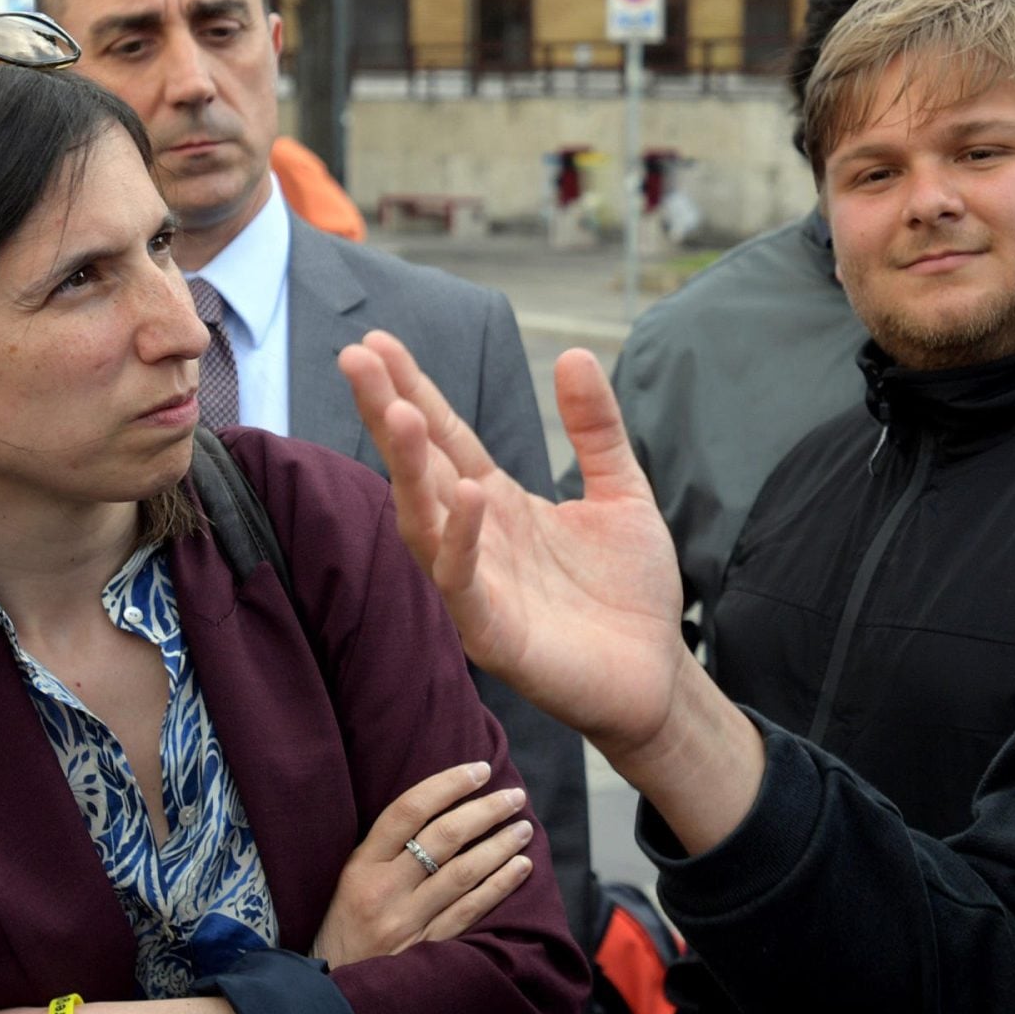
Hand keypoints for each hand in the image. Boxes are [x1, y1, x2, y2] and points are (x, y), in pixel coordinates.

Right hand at [313, 760, 537, 968]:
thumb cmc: (345, 922)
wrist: (330, 992)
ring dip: (500, 846)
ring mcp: (406, 922)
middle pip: (444, 838)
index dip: (449, 784)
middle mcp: (384, 890)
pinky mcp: (427, 950)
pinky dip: (500, 886)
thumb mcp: (348, 878)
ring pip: (464, 873)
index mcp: (361, 864)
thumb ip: (387, 847)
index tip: (480, 769)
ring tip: (524, 828)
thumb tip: (443, 803)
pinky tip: (521, 867)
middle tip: (514, 796)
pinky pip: (471, 911)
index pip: (409, 810)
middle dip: (486, 811)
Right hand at [341, 334, 690, 757]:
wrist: (658, 673)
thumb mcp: (621, 491)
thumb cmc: (631, 590)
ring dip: (409, 470)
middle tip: (355, 357)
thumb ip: (595, 428)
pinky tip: (469, 494)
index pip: (446, 437)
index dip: (413, 389)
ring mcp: (479, 587)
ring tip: (400, 412)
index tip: (376, 340)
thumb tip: (573, 352)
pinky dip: (461, 540)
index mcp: (500, 503)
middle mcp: (477, 539)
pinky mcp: (493, 634)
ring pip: (425, 522)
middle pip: (420, 468)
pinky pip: (464, 584)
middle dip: (388, 413)